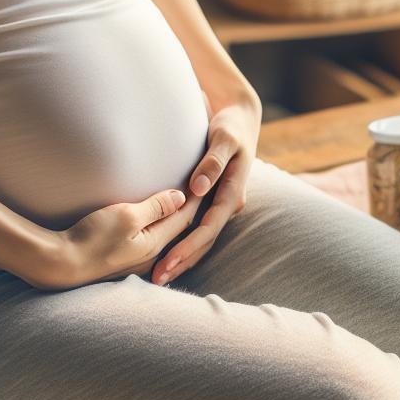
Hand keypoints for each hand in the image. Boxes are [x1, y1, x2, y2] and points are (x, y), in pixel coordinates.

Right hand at [30, 188, 200, 289]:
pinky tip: (155, 225)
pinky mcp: (124, 261)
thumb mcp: (127, 216)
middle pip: (178, 229)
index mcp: (156, 243)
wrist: (62, 265)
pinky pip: (151, 242)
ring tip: (183, 206)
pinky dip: (159, 229)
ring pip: (165, 237)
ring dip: (175, 221)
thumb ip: (156, 207)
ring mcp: (138, 261)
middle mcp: (152, 255)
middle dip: (190, 211)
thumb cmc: (92, 238)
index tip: (204, 181)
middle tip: (201, 191)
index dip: (195, 198)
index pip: (185, 217)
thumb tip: (180, 197)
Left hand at [153, 97, 260, 284]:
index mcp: (232, 193)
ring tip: (160, 276)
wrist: (242, 119)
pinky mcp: (214, 202)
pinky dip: (186, 245)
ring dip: (184, 259)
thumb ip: (212, 162)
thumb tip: (199, 188)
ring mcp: (222, 205)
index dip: (187, 247)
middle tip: (157, 279)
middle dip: (183, 261)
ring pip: (203, 239)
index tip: (167, 261)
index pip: (208, 228)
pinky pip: (200, 229)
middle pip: (205, 241)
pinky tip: (169, 256)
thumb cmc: (231, 127)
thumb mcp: (224, 139)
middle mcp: (229, 204)